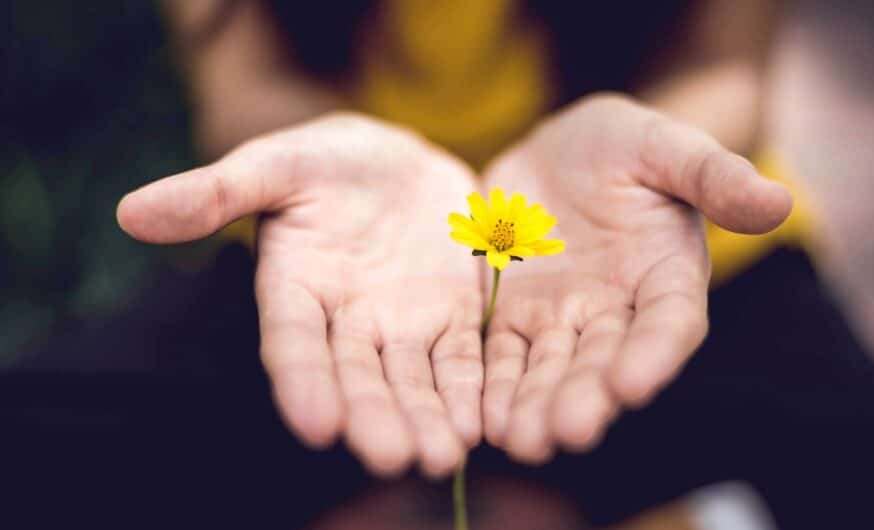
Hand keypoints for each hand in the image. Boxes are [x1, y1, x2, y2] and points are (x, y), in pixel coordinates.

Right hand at [117, 114, 482, 476]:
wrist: (398, 161)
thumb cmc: (326, 161)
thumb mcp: (276, 163)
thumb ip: (217, 191)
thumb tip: (130, 212)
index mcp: (295, 288)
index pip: (293, 342)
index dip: (301, 381)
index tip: (314, 424)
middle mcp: (346, 321)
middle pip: (357, 376)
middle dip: (374, 417)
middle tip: (393, 456)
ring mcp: (401, 324)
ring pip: (412, 380)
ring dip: (426, 419)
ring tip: (442, 456)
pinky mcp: (453, 318)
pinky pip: (461, 359)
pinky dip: (469, 390)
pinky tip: (480, 424)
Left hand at [480, 95, 791, 462]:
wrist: (559, 151)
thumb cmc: (625, 145)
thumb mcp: (666, 146)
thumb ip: (713, 175)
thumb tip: (778, 200)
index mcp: (665, 275)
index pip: (667, 322)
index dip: (653, 353)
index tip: (631, 384)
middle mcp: (616, 310)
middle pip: (603, 361)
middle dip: (585, 397)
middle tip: (566, 431)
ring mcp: (562, 317)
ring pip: (550, 369)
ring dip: (535, 405)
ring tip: (518, 440)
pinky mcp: (513, 315)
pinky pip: (502, 354)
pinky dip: (493, 384)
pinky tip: (480, 416)